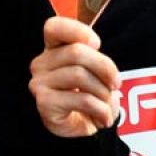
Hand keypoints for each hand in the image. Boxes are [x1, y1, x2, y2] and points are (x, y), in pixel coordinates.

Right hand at [28, 16, 119, 137]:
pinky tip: (103, 119)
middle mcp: (40, 64)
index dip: (78, 30)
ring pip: (80, 76)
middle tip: (116, 84)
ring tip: (107, 104)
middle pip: (77, 52)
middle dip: (105, 68)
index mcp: (52, 50)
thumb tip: (105, 67)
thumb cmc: (86, 95)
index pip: (54, 27)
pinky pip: (82, 99)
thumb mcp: (94, 72)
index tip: (97, 44)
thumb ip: (94, 59)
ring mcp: (39, 83)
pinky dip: (101, 110)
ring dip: (103, 92)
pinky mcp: (44, 103)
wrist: (78, 128)